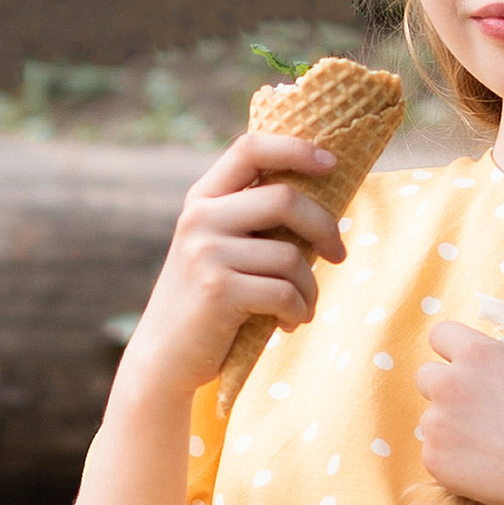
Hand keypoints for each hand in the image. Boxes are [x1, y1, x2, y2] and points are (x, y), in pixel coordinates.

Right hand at [117, 128, 344, 398]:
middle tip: (338, 254)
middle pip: (285, 199)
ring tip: (301, 307)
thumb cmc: (209, 300)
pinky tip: (287, 323)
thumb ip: (254, 220)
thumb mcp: (221, 248)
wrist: (166, 356)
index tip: (332, 164)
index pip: (251, 148)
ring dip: (310, 288)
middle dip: (325, 228)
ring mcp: (205, 252)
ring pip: (291, 256)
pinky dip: (298, 312)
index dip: (296, 149)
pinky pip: (284, 293)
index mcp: (203, 198)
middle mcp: (200, 218)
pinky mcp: (218, 290)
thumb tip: (327, 203)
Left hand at [415, 275, 503, 504]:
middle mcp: (447, 385)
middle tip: (490, 407)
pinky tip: (489, 462)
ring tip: (495, 438)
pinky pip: (433, 452)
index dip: (459, 349)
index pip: (440, 335)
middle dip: (450, 386)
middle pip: (427, 376)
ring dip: (452, 423)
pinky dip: (453, 457)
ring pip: (431, 416)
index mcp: (475, 354)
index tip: (483, 369)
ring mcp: (437, 426)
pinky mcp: (434, 462)